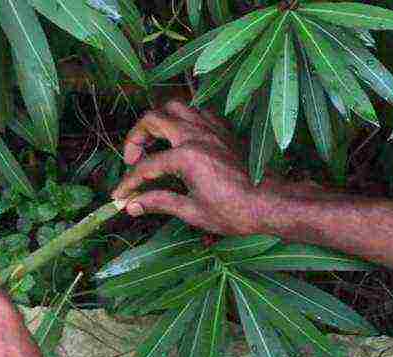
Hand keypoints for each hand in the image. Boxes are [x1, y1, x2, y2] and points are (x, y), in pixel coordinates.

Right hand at [112, 100, 287, 235]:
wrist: (272, 204)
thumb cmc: (235, 212)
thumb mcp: (192, 212)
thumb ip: (159, 202)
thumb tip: (132, 206)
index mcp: (186, 157)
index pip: (145, 167)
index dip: (128, 183)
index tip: (119, 197)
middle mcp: (196, 135)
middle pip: (153, 119)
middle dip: (135, 138)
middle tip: (132, 159)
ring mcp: (212, 129)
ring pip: (176, 107)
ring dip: (159, 121)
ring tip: (154, 143)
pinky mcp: (224, 130)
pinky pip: (198, 112)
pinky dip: (184, 120)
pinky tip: (181, 139)